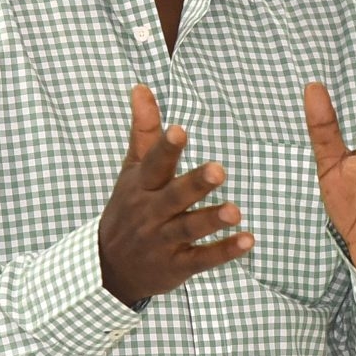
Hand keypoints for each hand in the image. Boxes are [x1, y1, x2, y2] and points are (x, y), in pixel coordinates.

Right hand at [97, 85, 253, 304]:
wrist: (108, 268)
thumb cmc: (128, 208)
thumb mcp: (131, 169)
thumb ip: (143, 130)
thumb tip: (142, 87)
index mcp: (141, 185)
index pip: (153, 164)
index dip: (166, 148)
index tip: (179, 130)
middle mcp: (151, 212)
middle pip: (174, 196)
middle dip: (196, 184)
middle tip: (219, 169)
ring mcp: (163, 241)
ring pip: (188, 228)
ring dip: (212, 220)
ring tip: (236, 211)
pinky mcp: (177, 266)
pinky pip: (201, 259)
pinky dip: (223, 252)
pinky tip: (247, 241)